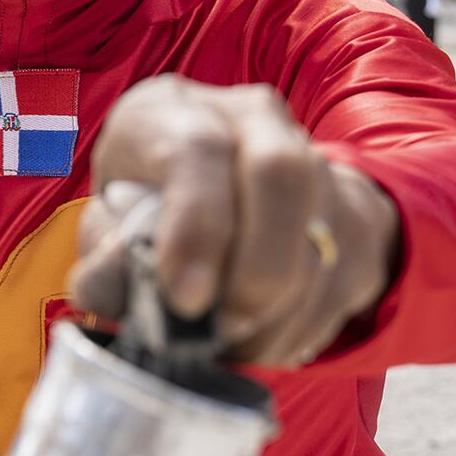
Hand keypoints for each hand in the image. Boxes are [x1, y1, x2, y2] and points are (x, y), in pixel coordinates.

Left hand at [69, 77, 399, 366]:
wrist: (226, 194)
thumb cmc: (147, 211)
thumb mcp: (110, 227)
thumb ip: (105, 261)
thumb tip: (112, 288)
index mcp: (170, 109)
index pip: (197, 147)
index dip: (197, 225)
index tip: (185, 299)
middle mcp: (246, 117)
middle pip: (281, 173)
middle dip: (258, 269)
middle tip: (226, 329)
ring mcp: (308, 155)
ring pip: (318, 235)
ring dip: (280, 312)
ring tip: (237, 346)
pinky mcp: (349, 205)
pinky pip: (340, 273)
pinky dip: (303, 325)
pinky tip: (265, 340)